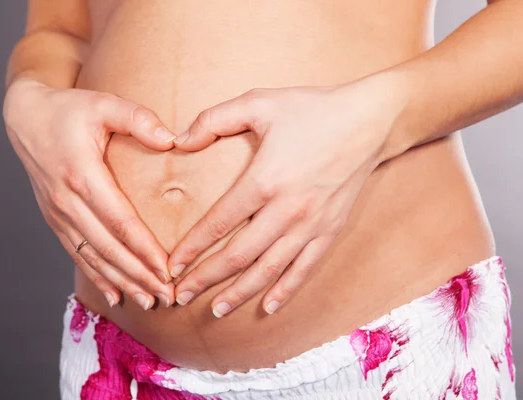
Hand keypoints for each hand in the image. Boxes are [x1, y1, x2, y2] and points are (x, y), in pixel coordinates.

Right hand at [3, 78, 177, 309]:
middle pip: (109, 247)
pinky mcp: (54, 218)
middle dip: (139, 275)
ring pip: (93, 256)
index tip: (168, 270)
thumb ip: (138, 119)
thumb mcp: (103, 103)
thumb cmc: (69, 110)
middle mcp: (67, 200)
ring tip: (148, 301)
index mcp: (82, 174)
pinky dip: (97, 276)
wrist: (25, 117)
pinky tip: (115, 294)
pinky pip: (76, 253)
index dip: (145, 249)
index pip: (120, 221)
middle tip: (167, 296)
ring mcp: (58, 213)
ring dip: (121, 281)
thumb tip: (172, 140)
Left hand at [168, 73, 406, 316]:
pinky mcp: (330, 230)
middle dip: (206, 278)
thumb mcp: (260, 102)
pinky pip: (305, 268)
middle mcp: (287, 210)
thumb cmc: (313, 109)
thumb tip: (178, 139)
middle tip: (181, 296)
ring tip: (216, 309)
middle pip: (238, 255)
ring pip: (269, 269)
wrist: (370, 120)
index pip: (219, 224)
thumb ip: (214, 118)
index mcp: (265, 180)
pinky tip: (268, 306)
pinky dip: (286, 290)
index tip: (172, 265)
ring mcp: (311, 225)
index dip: (192, 248)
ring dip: (239, 292)